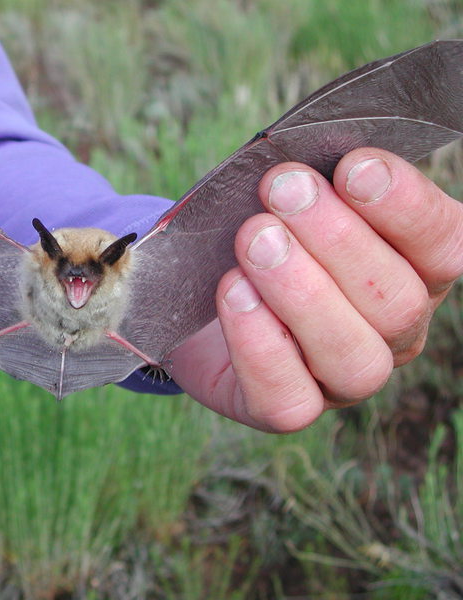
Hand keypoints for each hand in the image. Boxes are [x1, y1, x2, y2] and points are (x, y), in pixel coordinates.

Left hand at [169, 148, 462, 430]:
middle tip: (283, 190)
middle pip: (398, 302)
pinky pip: (287, 398)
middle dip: (338, 240)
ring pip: (354, 357)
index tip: (353, 166)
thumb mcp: (286, 202)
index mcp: (412, 272)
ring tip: (255, 240)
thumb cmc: (255, 238)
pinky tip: (233, 294)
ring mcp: (341, 380)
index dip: (407, 207)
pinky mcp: (284, 408)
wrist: (194, 296)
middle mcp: (390, 333)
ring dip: (303, 293)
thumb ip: (311, 185)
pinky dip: (260, 344)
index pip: (445, 245)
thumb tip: (306, 164)